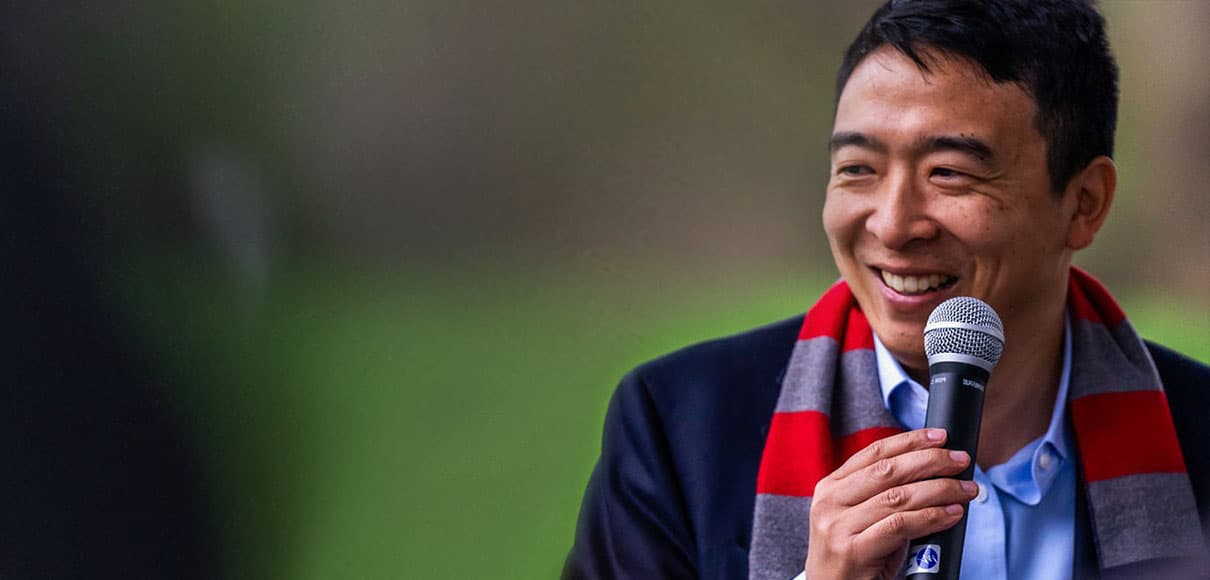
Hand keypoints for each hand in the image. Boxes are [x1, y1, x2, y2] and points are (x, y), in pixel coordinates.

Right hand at [803, 428, 977, 579]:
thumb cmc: (855, 557)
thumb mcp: (860, 518)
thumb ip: (882, 493)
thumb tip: (933, 469)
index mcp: (830, 487)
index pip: (874, 453)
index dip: (910, 441)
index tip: (940, 436)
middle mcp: (830, 502)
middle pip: (888, 470)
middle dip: (931, 461)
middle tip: (961, 460)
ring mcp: (838, 526)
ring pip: (898, 497)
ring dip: (940, 490)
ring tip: (966, 490)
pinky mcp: (853, 551)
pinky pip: (900, 526)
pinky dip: (931, 517)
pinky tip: (951, 514)